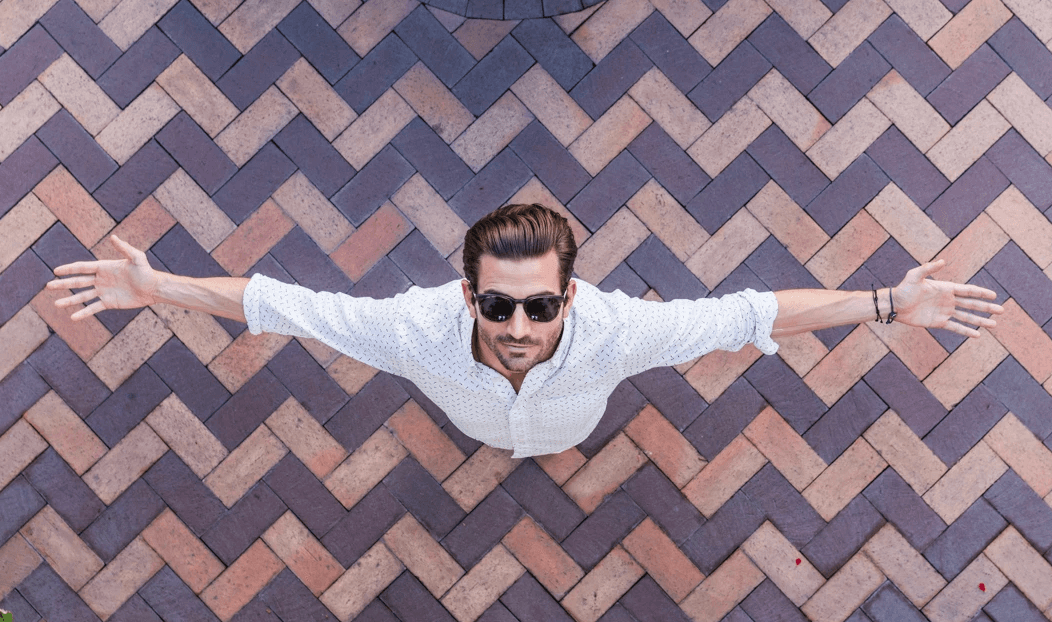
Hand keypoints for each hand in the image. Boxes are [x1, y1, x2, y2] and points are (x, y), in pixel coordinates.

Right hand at [46, 235, 161, 320]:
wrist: (153, 288)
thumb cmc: (146, 271)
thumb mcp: (136, 258)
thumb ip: (125, 248)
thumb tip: (113, 237)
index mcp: (104, 267)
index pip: (82, 268)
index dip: (69, 269)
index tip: (56, 271)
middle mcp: (101, 279)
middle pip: (78, 282)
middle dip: (63, 284)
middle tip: (48, 286)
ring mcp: (104, 292)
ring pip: (82, 296)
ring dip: (69, 300)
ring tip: (56, 304)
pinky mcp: (109, 303)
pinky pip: (93, 308)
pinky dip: (83, 313)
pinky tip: (73, 317)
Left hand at [892, 259, 1003, 337]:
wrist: (894, 306)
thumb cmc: (903, 289)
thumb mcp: (915, 276)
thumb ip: (928, 268)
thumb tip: (943, 261)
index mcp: (946, 288)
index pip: (968, 291)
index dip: (981, 293)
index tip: (994, 295)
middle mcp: (948, 300)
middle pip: (972, 304)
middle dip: (986, 307)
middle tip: (1002, 310)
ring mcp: (944, 312)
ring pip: (967, 317)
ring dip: (980, 321)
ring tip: (995, 324)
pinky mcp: (938, 322)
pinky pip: (955, 327)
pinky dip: (966, 331)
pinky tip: (977, 335)